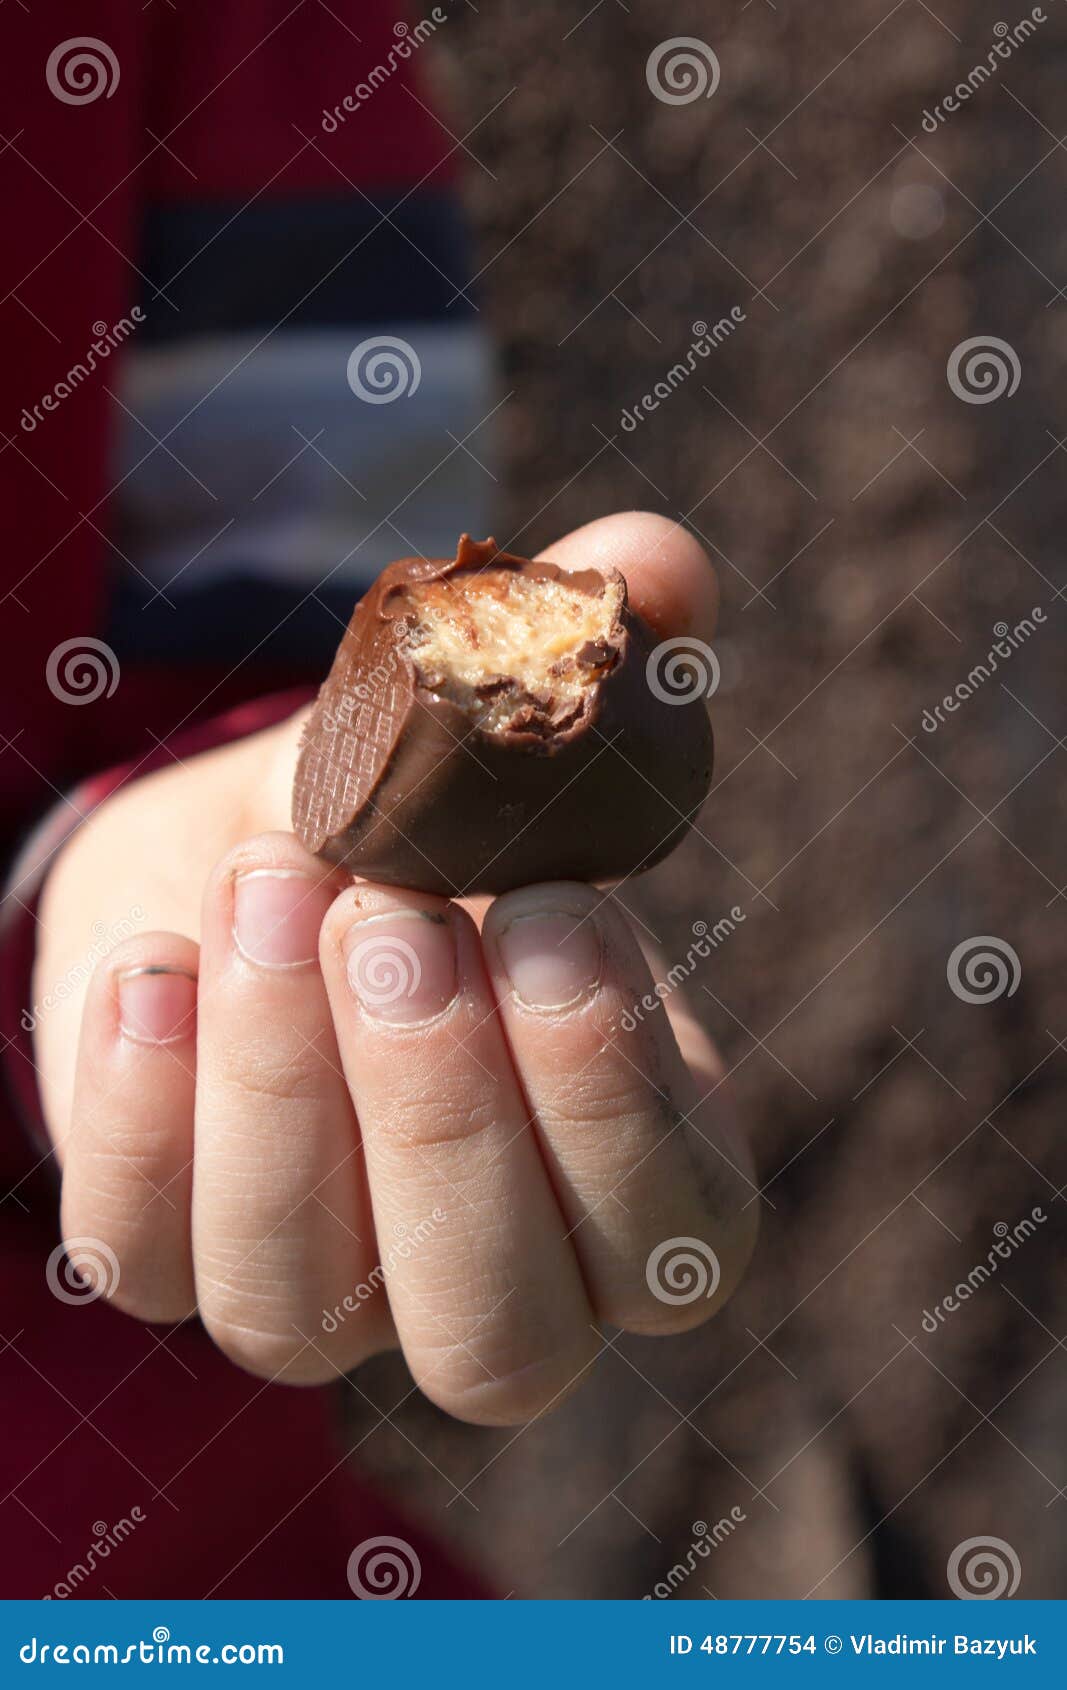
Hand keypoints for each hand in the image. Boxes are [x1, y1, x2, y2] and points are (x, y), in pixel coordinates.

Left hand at [34, 512, 756, 1424]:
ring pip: (299, 1312)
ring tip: (274, 882)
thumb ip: (590, 655)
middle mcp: (480, 1286)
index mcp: (621, 1189)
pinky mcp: (166, 1257)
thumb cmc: (424, 829)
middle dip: (441, 1120)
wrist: (251, 864)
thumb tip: (656, 563)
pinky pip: (138, 1257)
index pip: (672, 1237)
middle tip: (398, 912)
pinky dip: (141, 1113)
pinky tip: (151, 961)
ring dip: (280, 1095)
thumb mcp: (506, 746)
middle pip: (494, 1336)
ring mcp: (317, 1296)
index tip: (560, 906)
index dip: (619, 1103)